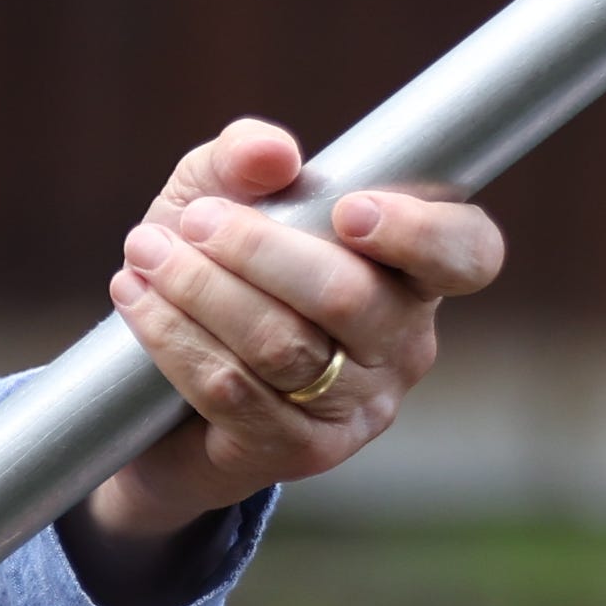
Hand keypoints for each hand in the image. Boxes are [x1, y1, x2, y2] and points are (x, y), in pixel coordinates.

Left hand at [72, 119, 506, 605]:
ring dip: (202, 292)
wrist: (160, 386)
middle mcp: (405, 343)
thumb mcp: (220, 195)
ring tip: (146, 254)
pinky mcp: (304, 452)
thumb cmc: (216, 269)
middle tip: (193, 221)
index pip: (467, 252)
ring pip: (284, 346)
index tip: (348, 210)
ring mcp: (360, 405)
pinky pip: (236, 394)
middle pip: (350, 297)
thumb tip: (271, 154)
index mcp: (412, 270)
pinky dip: (177, 340)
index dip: (421, 232)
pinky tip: (138, 301)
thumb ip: (242, 158)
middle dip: (258, 251)